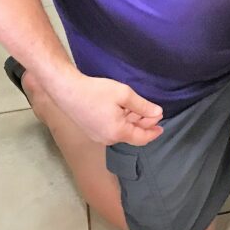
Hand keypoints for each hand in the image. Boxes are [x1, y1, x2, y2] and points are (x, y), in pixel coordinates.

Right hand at [46, 72, 163, 145]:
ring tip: (139, 108)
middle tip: (154, 112)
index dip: (153, 133)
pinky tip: (124, 109)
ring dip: (132, 121)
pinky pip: (112, 128)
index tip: (161, 127)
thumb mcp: (125, 95)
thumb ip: (143, 106)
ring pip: (122, 131)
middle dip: (144, 124)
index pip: (141, 138)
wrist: (68, 91)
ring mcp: (98, 136)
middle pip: (132, 134)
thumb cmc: (96, 92)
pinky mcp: (92, 130)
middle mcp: (107, 139)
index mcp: (117, 132)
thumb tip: (158, 113)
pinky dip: (122, 120)